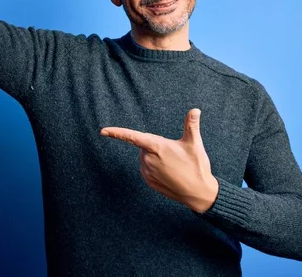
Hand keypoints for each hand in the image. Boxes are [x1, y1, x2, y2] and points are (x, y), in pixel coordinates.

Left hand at [100, 109, 218, 212]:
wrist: (198, 192)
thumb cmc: (197, 166)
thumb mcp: (195, 143)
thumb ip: (191, 125)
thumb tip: (195, 109)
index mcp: (157, 147)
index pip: (133, 137)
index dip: (117, 133)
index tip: (103, 131)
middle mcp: (148, 160)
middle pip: (145, 146)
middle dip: (156, 146)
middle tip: (175, 153)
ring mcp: (147, 172)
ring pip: (145, 157)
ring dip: (155, 157)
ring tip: (174, 164)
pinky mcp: (149, 181)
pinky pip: (147, 169)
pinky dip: (155, 168)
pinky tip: (169, 173)